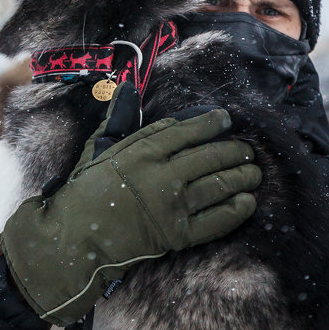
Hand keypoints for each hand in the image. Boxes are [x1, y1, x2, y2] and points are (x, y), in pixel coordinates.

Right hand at [0, 83, 260, 325]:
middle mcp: (161, 176)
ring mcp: (172, 206)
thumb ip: (119, 120)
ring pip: (218, 185)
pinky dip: (236, 210)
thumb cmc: (85, 191)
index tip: (225, 119)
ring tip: (253, 171)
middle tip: (245, 148)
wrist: (75, 239)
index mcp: (141, 152)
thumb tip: (126, 90)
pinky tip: (248, 202)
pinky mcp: (178, 234)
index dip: (209, 123)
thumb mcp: (98, 149)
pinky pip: (216, 220)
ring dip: (242, 176)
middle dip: (233, 150)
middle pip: (209, 156)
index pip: (185, 131)